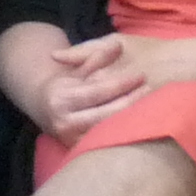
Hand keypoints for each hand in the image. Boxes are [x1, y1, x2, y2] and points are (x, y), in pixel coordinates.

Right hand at [38, 35, 183, 146]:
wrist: (44, 108)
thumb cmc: (65, 84)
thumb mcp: (77, 68)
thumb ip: (97, 56)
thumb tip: (117, 45)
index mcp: (61, 98)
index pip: (97, 91)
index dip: (120, 83)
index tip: (141, 75)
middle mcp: (64, 122)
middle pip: (106, 114)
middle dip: (130, 101)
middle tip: (150, 89)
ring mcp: (72, 140)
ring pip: (108, 131)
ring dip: (131, 118)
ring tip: (151, 104)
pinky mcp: (79, 151)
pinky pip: (106, 141)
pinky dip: (123, 131)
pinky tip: (139, 120)